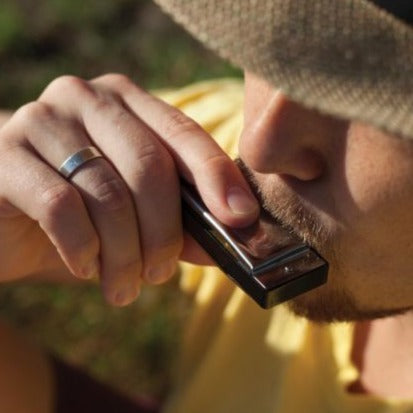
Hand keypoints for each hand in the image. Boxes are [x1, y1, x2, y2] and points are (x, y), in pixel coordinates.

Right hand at [0, 74, 258, 305]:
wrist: (3, 213)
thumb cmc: (81, 213)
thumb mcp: (137, 215)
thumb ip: (182, 220)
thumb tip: (232, 237)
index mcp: (127, 102)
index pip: (184, 134)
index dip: (217, 176)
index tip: (241, 218)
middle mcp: (87, 98)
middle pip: (148, 167)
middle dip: (163, 234)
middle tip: (160, 276)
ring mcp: (43, 119)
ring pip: (108, 194)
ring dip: (124, 254)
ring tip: (124, 286)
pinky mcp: (4, 153)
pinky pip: (61, 208)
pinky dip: (83, 249)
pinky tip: (85, 267)